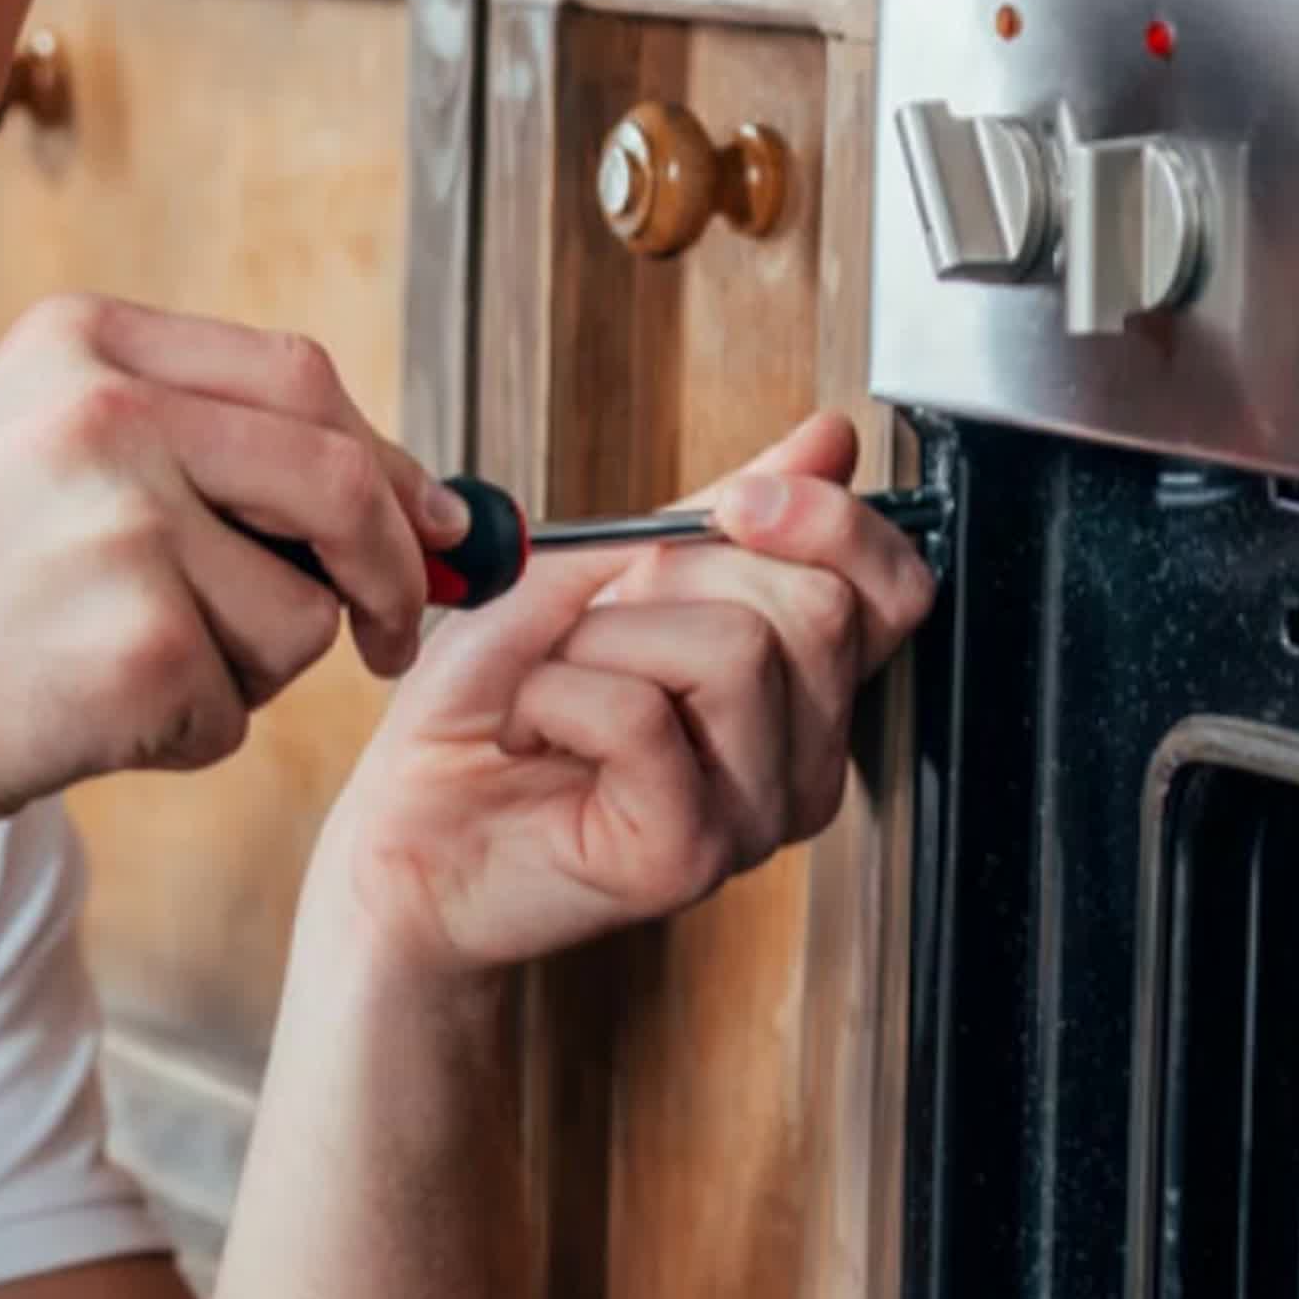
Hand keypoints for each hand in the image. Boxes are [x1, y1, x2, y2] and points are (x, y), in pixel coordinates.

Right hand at [0, 293, 467, 846]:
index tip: (421, 522)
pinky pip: (238, 707)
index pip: (301, 376)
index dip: (383, 458)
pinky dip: (187, 735)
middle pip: (339, 478)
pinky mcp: (139, 649)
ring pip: (300, 613)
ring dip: (248, 671)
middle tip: (391, 630)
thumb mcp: (31, 443)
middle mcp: (108, 414)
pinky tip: (85, 721)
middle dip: (393, 566)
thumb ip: (192, 440)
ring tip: (118, 672)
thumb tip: (403, 497)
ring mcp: (124, 529)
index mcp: (85, 342)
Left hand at [303, 415, 935, 976]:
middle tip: (592, 626)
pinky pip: (642, 715)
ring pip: (732, 650)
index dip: (834, 523)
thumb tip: (825, 441)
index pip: (893, 592)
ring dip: (598, 638)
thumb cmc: (485, 713)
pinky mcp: (684, 857)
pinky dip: (555, 693)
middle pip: (815, 606)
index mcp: (795, 693)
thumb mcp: (595, 578)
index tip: (739, 500)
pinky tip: (528, 729)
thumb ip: (712, 520)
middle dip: (676, 576)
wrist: (404, 839)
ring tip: (551, 687)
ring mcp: (750, 818)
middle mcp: (796, 761)